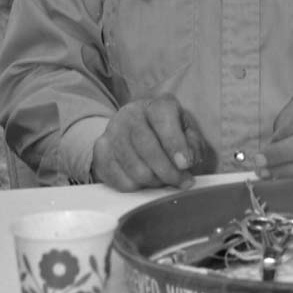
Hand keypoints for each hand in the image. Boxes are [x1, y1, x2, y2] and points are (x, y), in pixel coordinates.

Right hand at [90, 96, 206, 190]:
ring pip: (132, 166)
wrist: (136, 129)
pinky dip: (135, 187)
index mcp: (155, 105)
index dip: (175, 144)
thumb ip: (193, 144)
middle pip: (146, 146)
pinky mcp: (100, 152)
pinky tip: (145, 181)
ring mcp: (112, 132)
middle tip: (180, 182)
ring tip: (163, 180)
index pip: (163, 120)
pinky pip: (117, 178)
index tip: (185, 164)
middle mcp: (130, 114)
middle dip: (166, 170)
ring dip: (152, 181)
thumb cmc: (167, 132)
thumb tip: (187, 161)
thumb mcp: (187, 132)